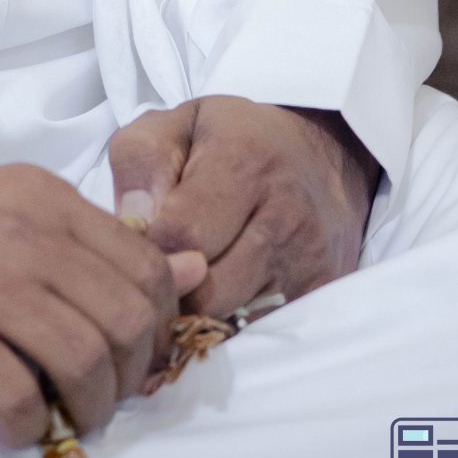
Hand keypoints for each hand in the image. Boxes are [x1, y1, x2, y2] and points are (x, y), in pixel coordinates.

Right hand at [0, 158, 205, 444]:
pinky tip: (12, 420)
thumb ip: (92, 239)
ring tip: (62, 415)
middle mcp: (24, 233)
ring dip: (87, 409)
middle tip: (98, 397)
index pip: (149, 270)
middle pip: (129, 322)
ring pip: (86, 363)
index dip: (157, 328)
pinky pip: (20, 400)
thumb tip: (190, 272)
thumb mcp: (7, 205)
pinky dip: (29, 427)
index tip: (132, 357)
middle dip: (128, 377)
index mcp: (43, 198)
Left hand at [107, 96, 379, 323]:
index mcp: (244, 163)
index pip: (182, 234)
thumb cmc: (234, 139)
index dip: (146, 246)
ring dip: (197, 310)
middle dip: (170, 286)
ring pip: (230, 319)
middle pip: (205, 290)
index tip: (136, 241)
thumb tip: (133, 220)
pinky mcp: (318, 297)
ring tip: (186, 280)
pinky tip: (218, 294)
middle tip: (157, 269)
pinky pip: (256, 333)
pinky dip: (228, 323)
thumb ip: (142, 161)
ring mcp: (306, 264)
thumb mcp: (177, 124)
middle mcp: (284, 218)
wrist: (324, 156)